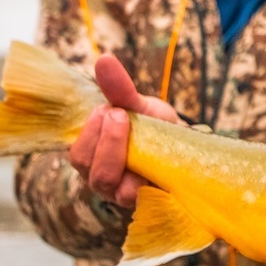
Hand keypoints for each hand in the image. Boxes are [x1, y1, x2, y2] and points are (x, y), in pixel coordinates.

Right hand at [68, 54, 183, 207]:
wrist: (186, 146)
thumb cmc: (154, 127)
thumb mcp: (138, 106)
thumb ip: (119, 88)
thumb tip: (104, 60)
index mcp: (94, 162)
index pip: (79, 157)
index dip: (91, 134)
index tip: (108, 108)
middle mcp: (107, 185)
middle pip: (95, 175)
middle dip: (108, 143)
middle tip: (122, 115)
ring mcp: (131, 198)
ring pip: (119, 190)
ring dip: (130, 160)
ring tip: (143, 136)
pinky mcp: (154, 205)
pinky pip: (150, 198)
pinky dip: (154, 179)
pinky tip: (162, 160)